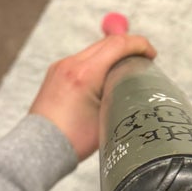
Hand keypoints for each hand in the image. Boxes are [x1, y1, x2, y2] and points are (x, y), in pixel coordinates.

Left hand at [29, 34, 155, 160]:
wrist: (40, 148)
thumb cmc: (73, 139)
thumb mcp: (108, 116)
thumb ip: (122, 93)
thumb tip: (134, 81)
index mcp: (85, 74)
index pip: (118, 44)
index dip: (140, 45)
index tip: (152, 55)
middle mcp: (70, 64)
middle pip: (107, 42)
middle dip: (128, 47)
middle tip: (143, 61)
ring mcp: (60, 66)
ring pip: (94, 49)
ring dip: (113, 54)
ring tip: (124, 73)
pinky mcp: (55, 72)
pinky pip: (82, 59)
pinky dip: (97, 63)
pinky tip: (104, 80)